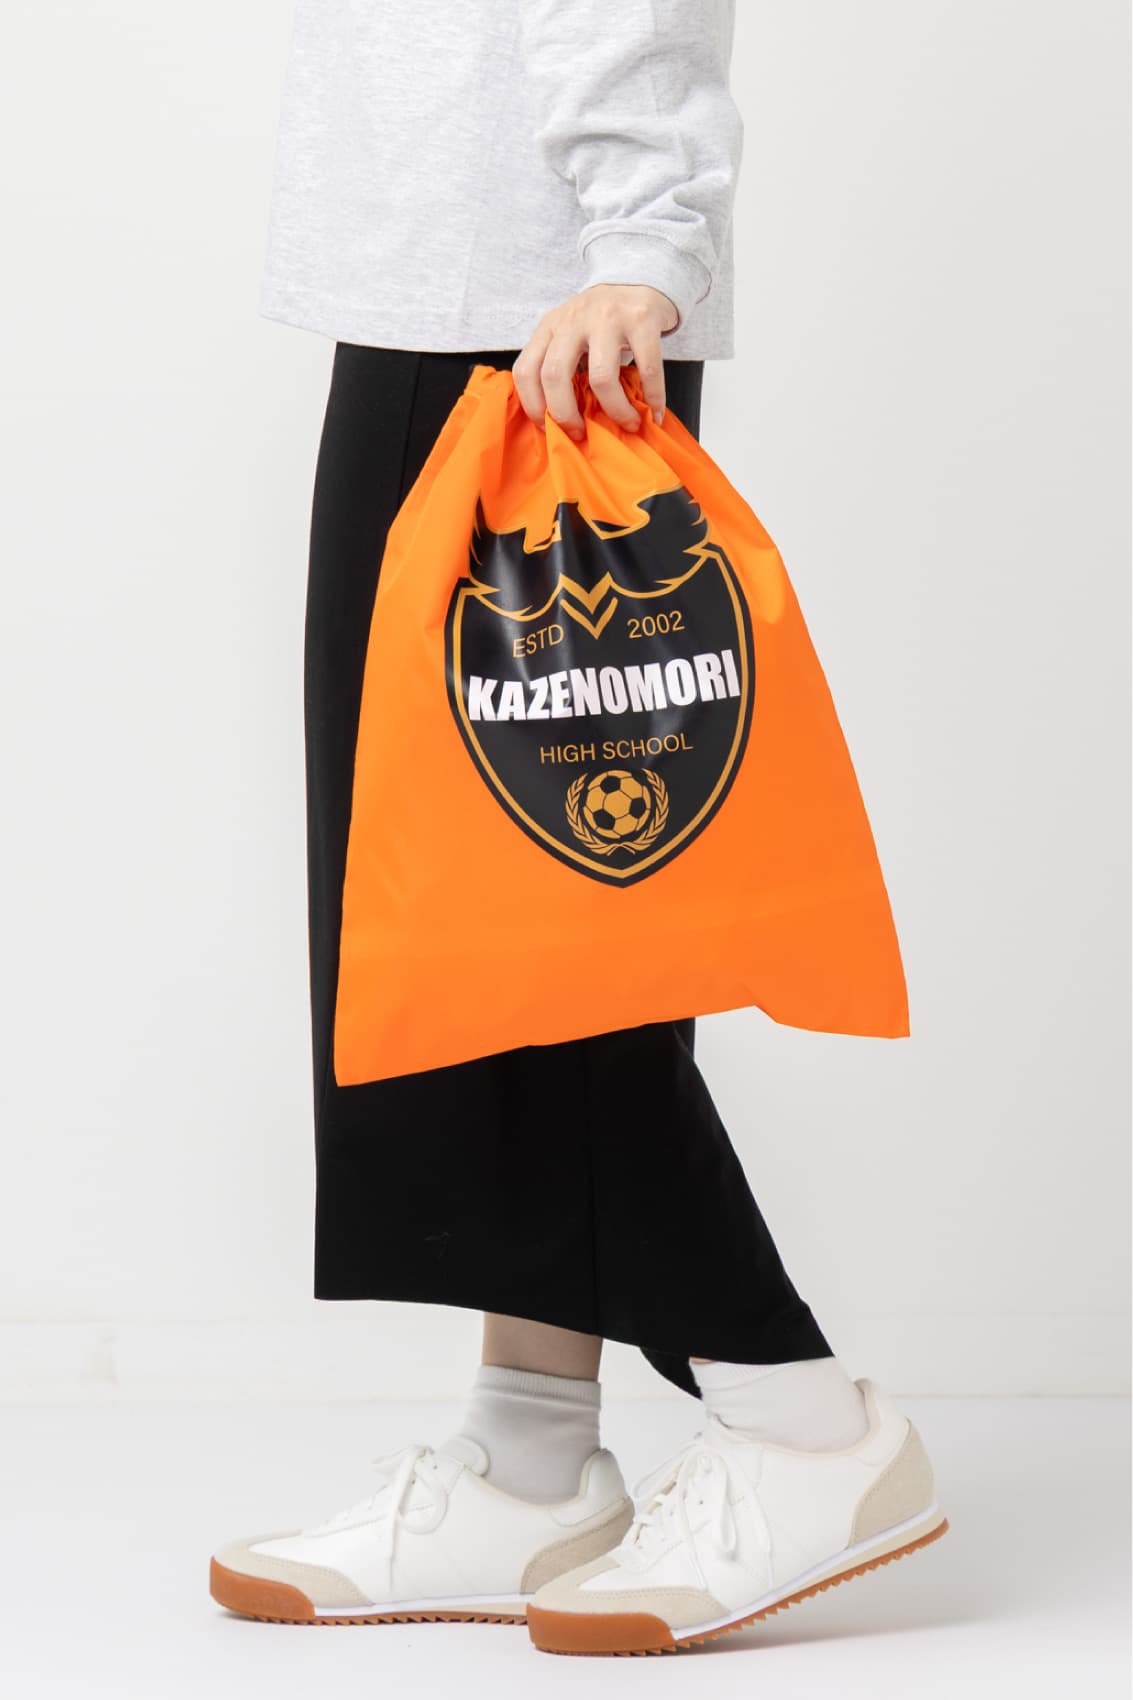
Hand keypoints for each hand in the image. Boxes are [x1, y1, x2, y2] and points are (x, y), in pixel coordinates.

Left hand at [512, 283, 678, 439]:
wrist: (639, 276)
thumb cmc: (602, 319)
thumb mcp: (570, 333)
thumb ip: (561, 364)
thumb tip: (561, 421)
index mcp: (550, 327)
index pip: (526, 369)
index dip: (533, 405)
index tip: (549, 428)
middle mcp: (573, 319)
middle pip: (555, 375)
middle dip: (567, 415)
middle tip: (582, 434)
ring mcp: (607, 317)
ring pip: (601, 376)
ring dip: (615, 409)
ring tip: (628, 423)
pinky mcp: (641, 318)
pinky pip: (646, 367)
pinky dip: (653, 396)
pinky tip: (655, 410)